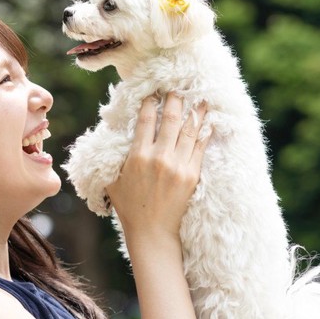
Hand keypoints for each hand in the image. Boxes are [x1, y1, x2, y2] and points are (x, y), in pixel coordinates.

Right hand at [105, 92, 207, 318]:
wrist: (152, 231)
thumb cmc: (129, 205)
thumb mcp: (113, 179)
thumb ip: (112, 156)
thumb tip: (111, 134)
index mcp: (138, 156)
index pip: (145, 120)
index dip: (150, 103)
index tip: (153, 93)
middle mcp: (159, 157)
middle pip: (170, 119)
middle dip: (175, 100)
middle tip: (178, 88)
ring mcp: (178, 166)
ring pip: (188, 131)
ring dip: (195, 112)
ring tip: (200, 99)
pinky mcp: (192, 175)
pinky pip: (200, 148)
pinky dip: (204, 133)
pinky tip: (208, 122)